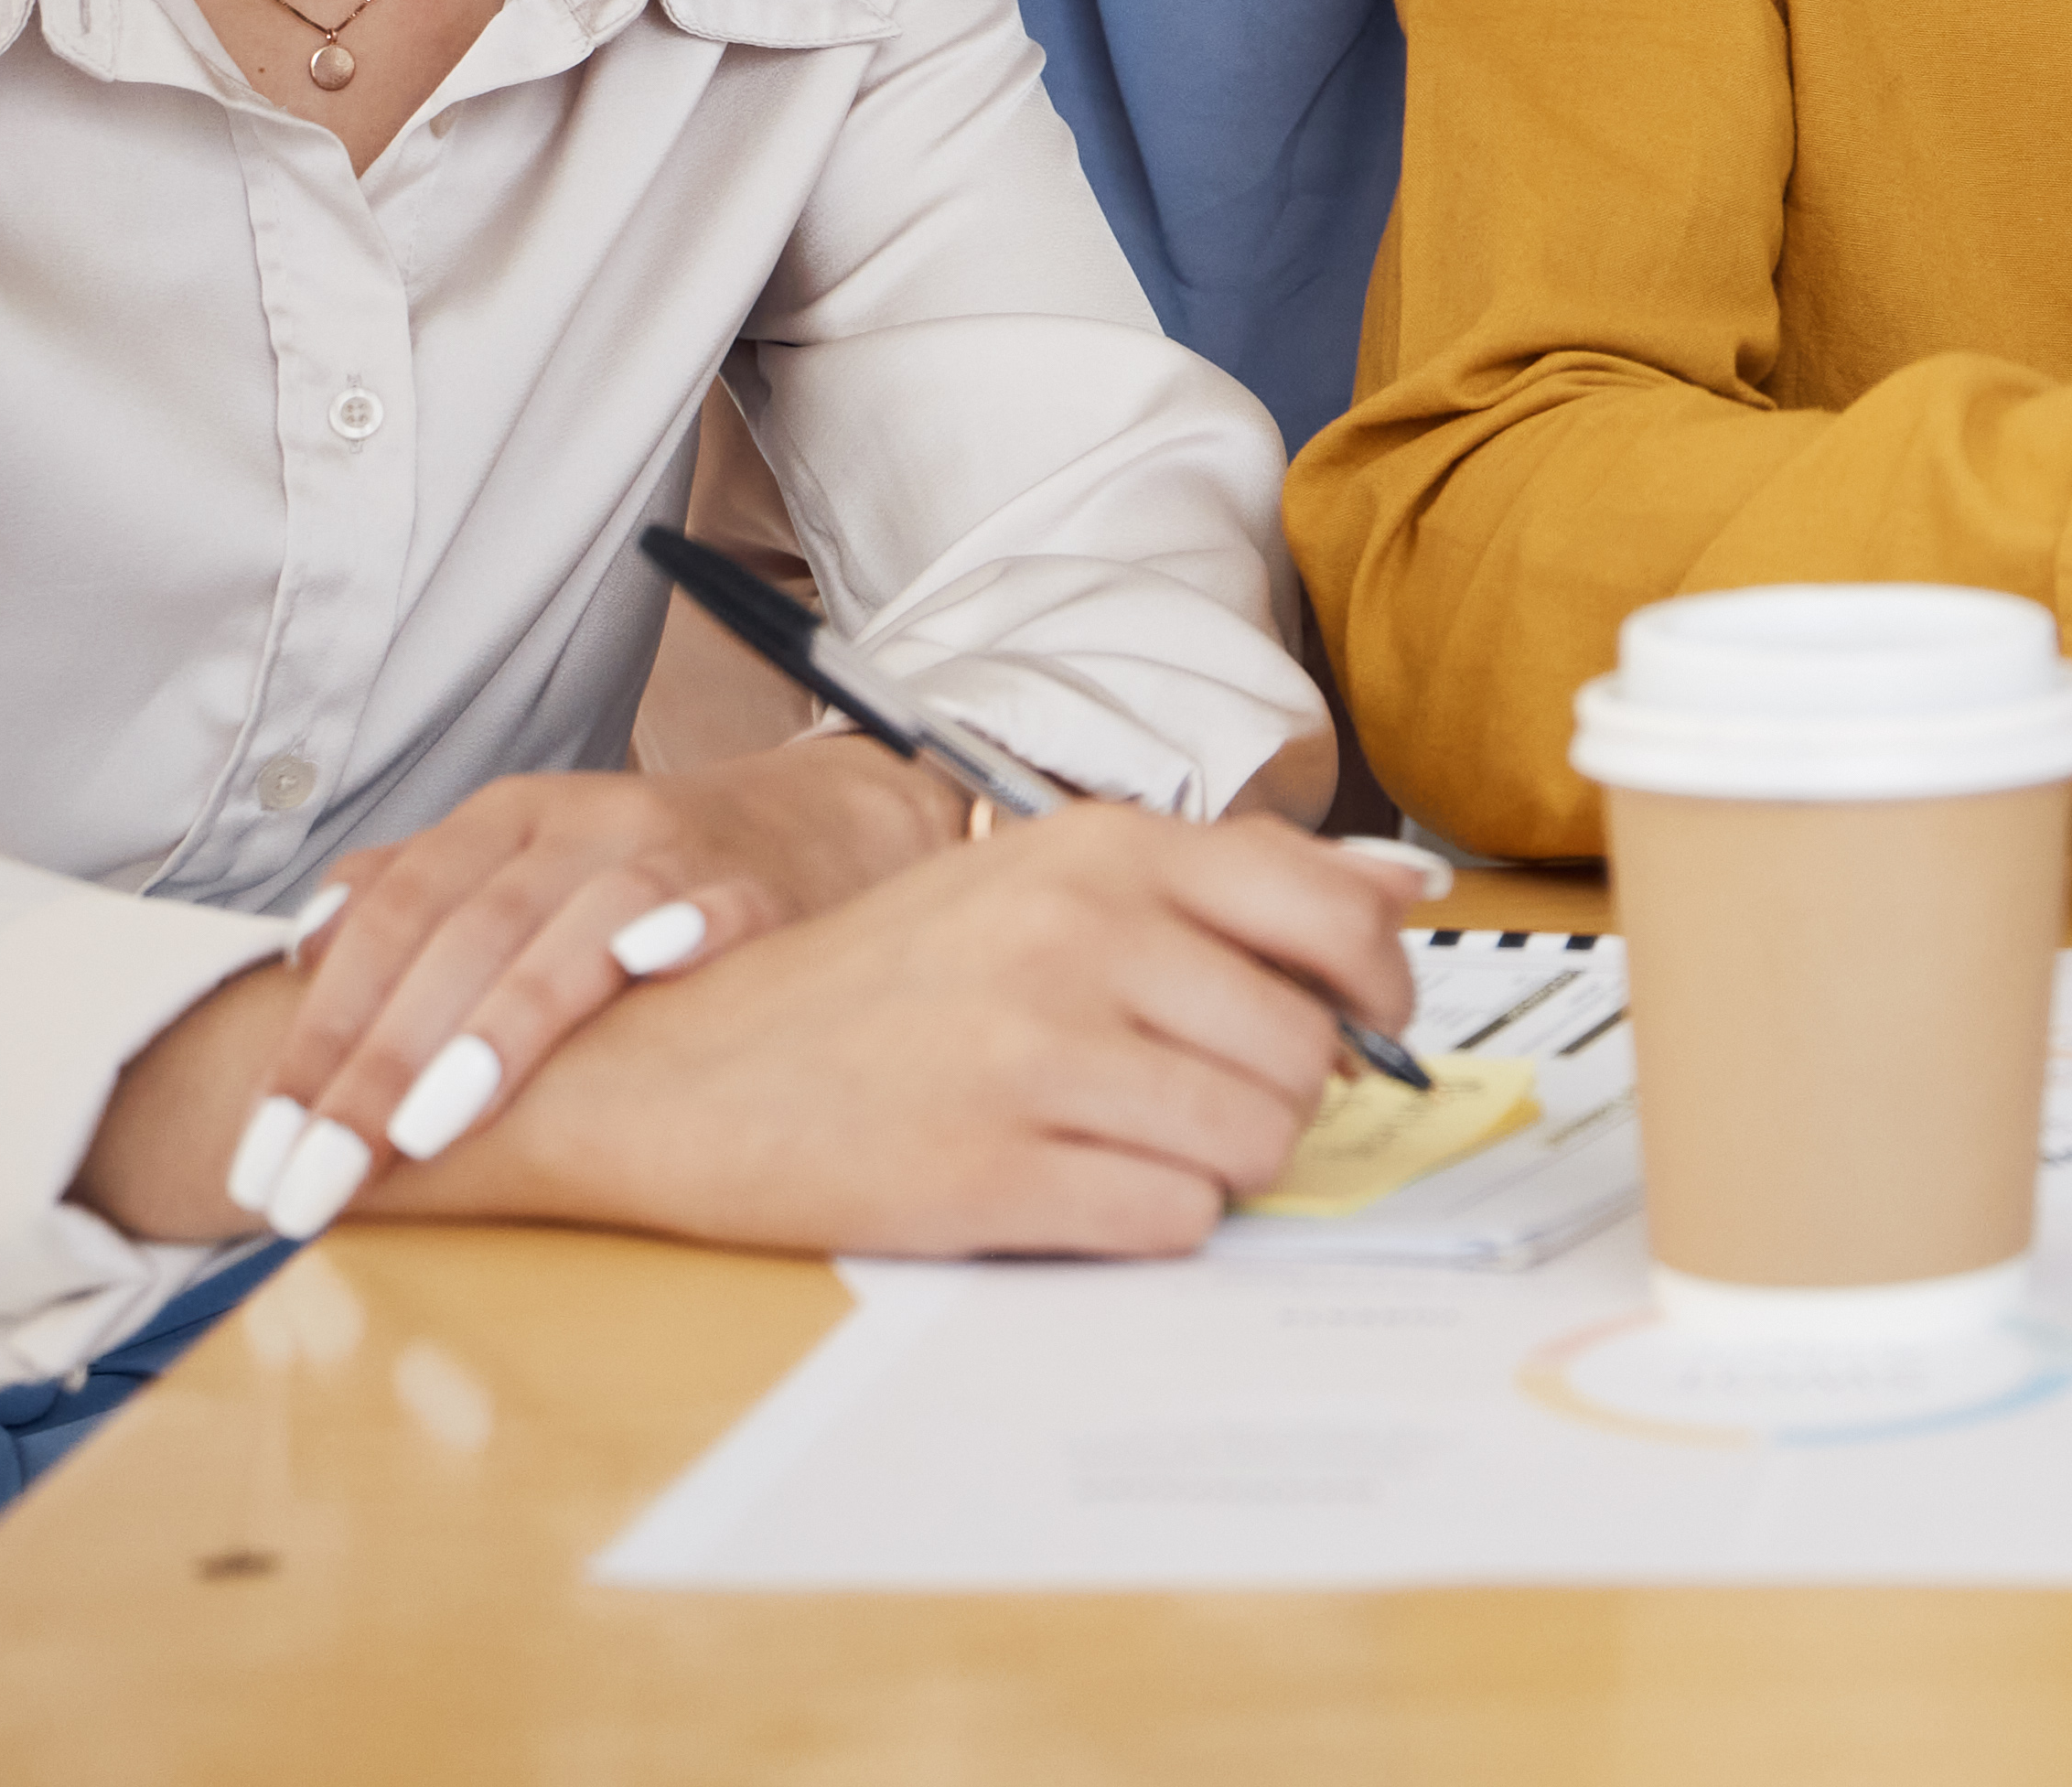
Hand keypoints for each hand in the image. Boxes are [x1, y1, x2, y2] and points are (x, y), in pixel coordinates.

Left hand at [248, 738, 955, 1226]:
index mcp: (503, 822)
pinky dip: (675, 934)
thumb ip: (418, 895)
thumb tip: (305, 946)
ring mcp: (671, 852)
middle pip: (455, 940)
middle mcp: (576, 825)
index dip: (315, 1034)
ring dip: (494, 1027)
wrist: (832, 817)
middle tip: (312, 1181)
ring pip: (568, 930)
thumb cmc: (649, 870)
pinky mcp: (763, 889)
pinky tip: (643, 974)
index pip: (385, 923)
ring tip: (426, 1128)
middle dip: (371, 1069)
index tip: (261, 1149)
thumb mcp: (523, 862)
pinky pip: (713, 910)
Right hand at [401, 805, 1437, 1258]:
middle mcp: (1081, 935)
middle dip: (1281, 1098)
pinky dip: (1154, 1222)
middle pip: (1305, 1051)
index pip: (1331, 913)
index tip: (1367, 1030)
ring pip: (1255, 1143)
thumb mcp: (1037, 881)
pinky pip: (1173, 1221)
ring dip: (1219, 1163)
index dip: (1378, 990)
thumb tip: (1398, 892)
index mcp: (1101, 850)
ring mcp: (1035, 1054)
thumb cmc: (871, 980)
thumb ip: (1214, 887)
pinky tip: (1079, 1189)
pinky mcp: (992, 1174)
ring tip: (1129, 1142)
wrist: (672, 1066)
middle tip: (1199, 1100)